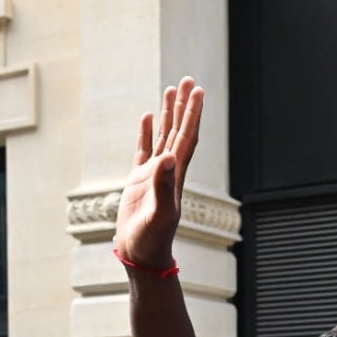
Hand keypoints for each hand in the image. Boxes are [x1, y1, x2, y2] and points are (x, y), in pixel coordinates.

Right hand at [113, 77, 204, 271]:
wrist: (142, 256)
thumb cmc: (151, 240)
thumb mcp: (158, 214)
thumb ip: (163, 186)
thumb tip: (168, 157)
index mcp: (176, 175)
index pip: (187, 137)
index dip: (193, 114)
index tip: (197, 91)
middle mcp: (169, 171)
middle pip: (179, 131)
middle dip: (184, 106)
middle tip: (187, 80)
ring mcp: (154, 176)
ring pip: (164, 137)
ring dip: (168, 114)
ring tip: (170, 90)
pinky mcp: (139, 183)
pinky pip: (144, 151)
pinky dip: (146, 133)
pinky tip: (146, 118)